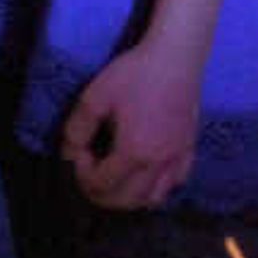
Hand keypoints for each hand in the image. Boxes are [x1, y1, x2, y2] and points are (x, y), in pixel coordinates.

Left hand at [62, 34, 205, 210]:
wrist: (175, 57)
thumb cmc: (133, 74)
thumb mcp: (94, 97)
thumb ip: (77, 129)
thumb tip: (68, 153)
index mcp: (134, 152)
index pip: (102, 184)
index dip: (82, 174)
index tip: (79, 152)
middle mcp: (159, 164)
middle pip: (127, 200)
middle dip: (101, 194)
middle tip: (88, 175)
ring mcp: (177, 159)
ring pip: (153, 199)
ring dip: (129, 198)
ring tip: (114, 180)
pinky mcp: (189, 150)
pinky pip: (175, 184)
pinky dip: (156, 188)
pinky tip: (145, 174)